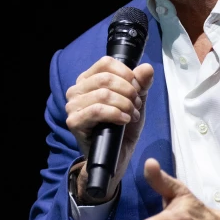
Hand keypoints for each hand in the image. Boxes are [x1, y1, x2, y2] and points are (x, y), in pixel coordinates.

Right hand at [65, 57, 154, 201]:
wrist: (116, 157)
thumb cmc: (122, 127)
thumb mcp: (136, 102)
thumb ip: (141, 84)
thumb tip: (147, 68)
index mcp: (88, 80)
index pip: (106, 63)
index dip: (126, 74)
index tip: (137, 88)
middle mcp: (76, 90)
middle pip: (106, 78)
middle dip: (128, 91)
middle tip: (135, 106)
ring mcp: (72, 106)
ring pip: (103, 94)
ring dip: (124, 104)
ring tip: (131, 114)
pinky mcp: (74, 122)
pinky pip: (97, 110)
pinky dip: (115, 114)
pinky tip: (124, 120)